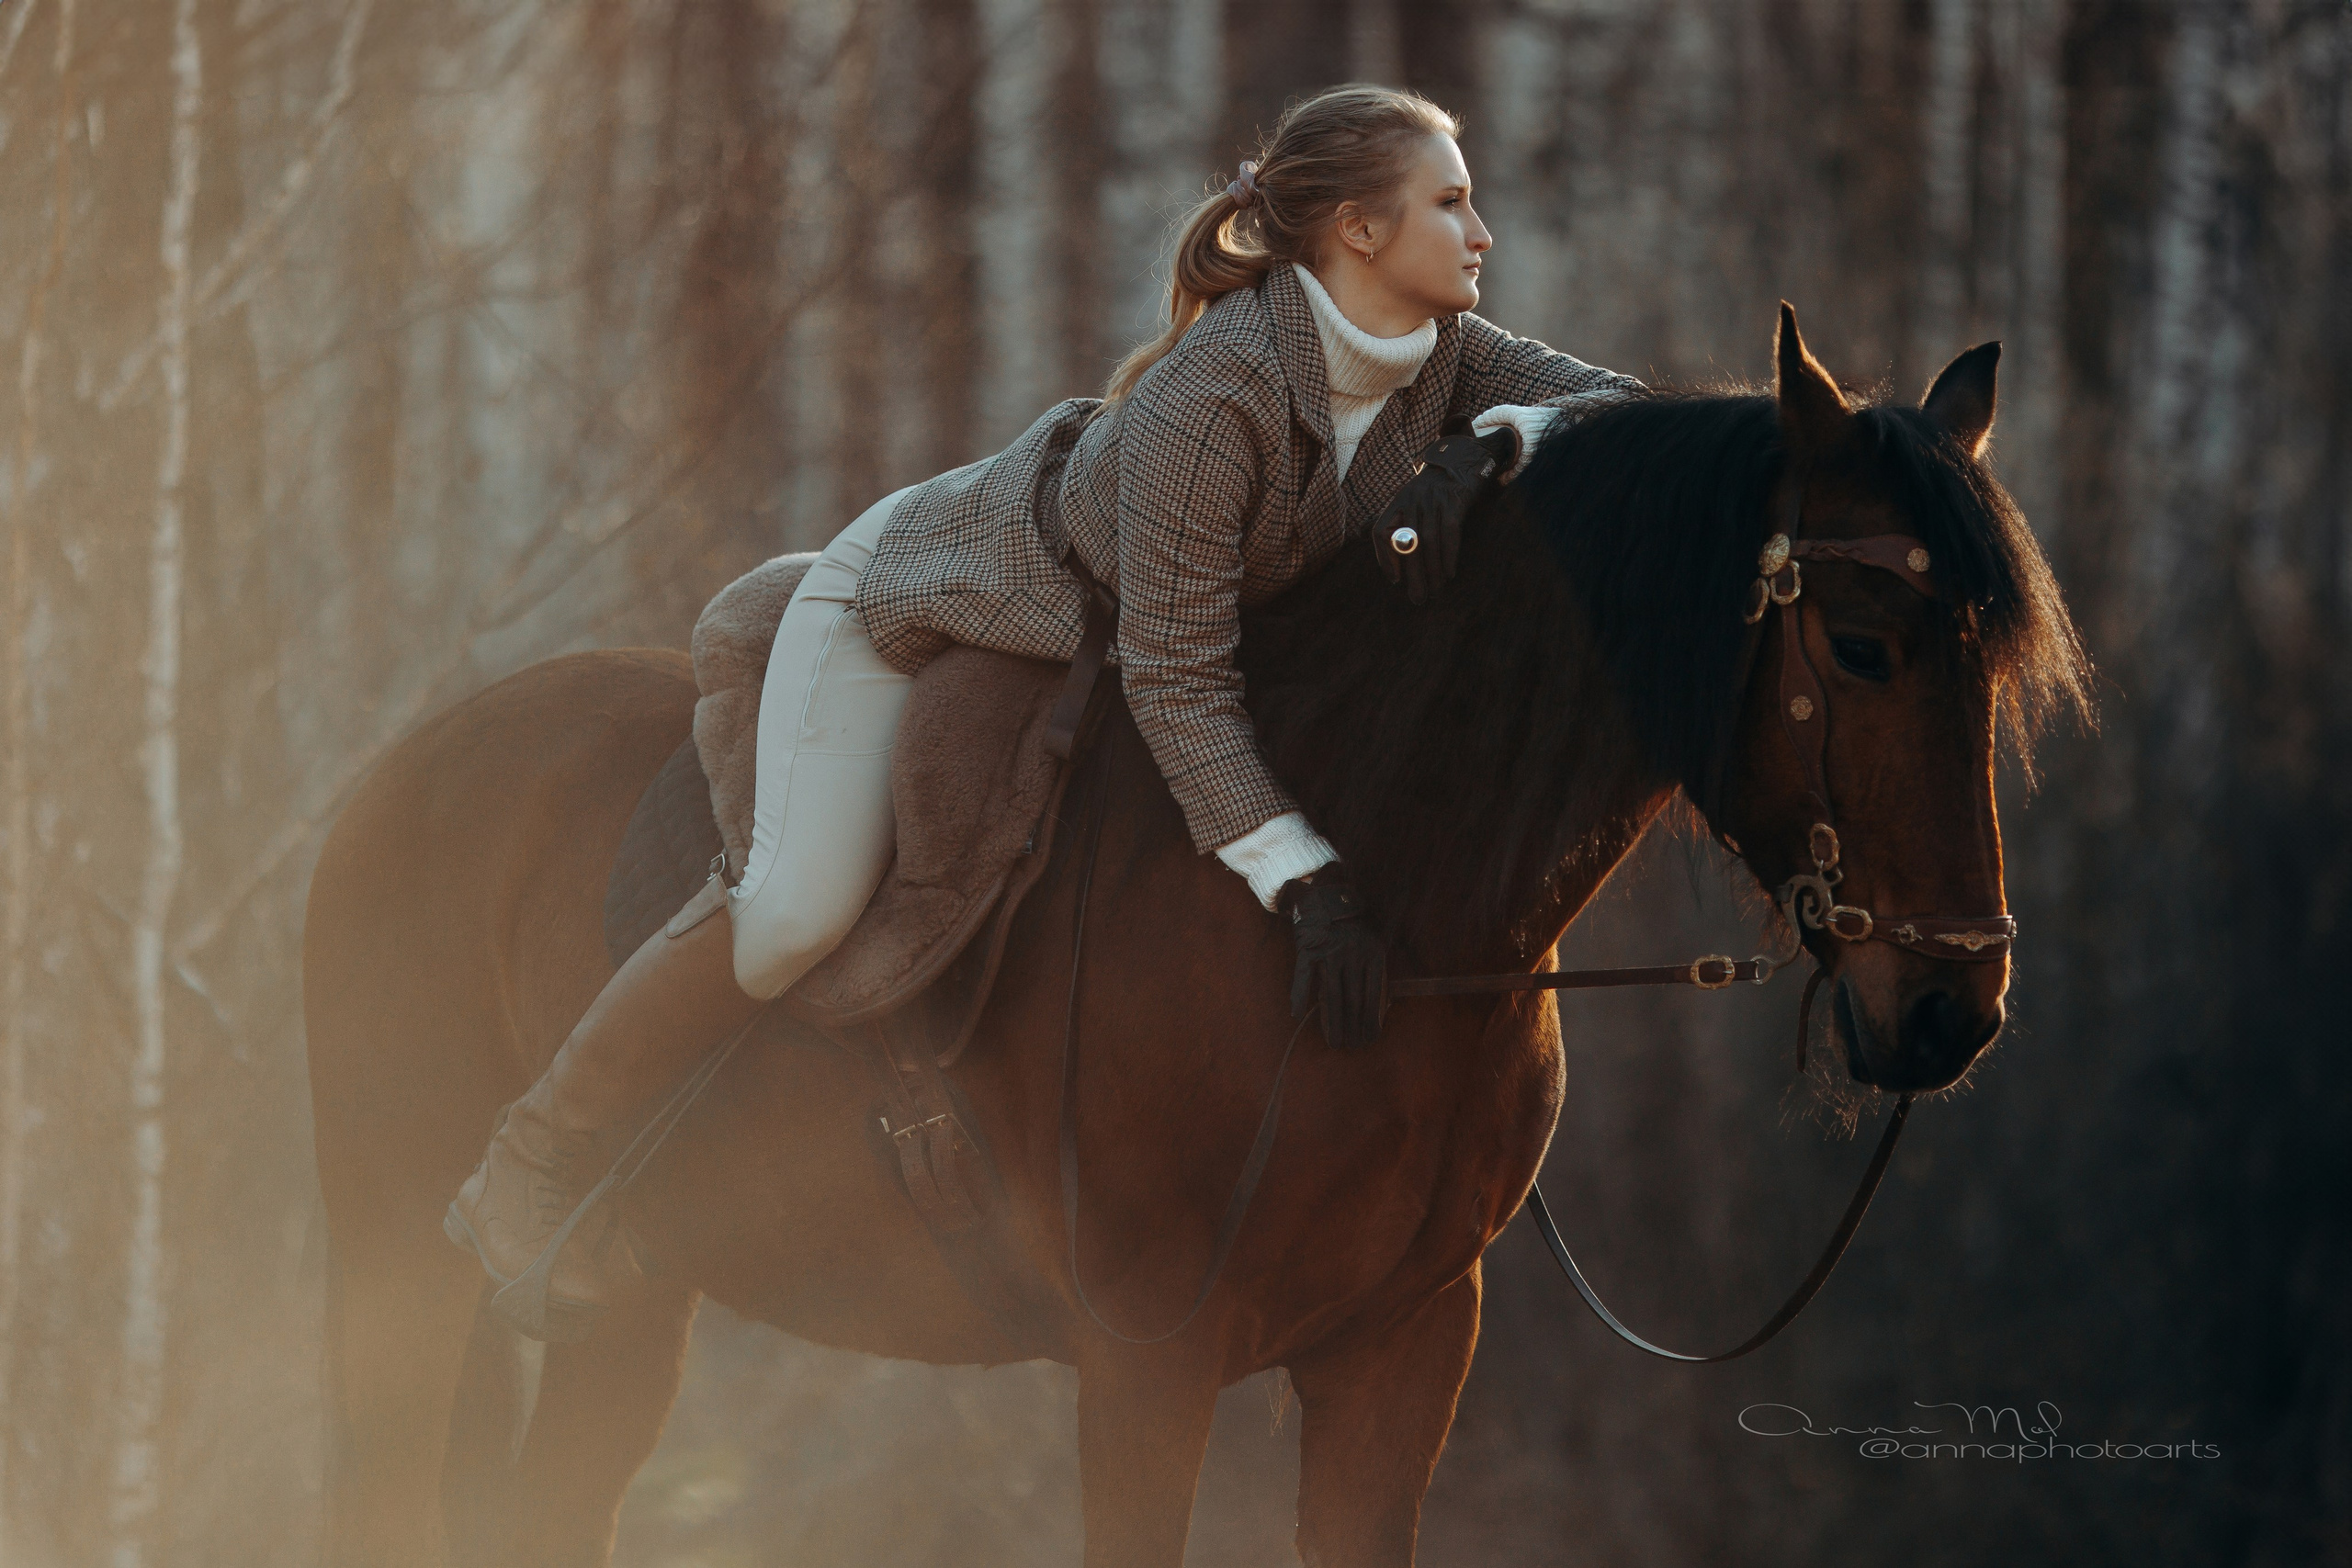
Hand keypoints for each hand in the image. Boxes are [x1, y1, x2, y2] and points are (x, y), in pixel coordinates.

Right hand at [1279, 863, 1387, 1049]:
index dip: (1371, 1019)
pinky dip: (1300, 996)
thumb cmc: (1354, 926)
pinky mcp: (1309, 949)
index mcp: (1373, 953)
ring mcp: (1330, 951)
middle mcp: (1353, 954)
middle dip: (1354, 1026)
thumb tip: (1381, 1008)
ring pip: (1332, 994)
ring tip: (1335, 1041)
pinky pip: (1304, 977)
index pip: (1373, 995)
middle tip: (1353, 1046)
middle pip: (1353, 999)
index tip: (1370, 1038)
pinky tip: (1298, 1013)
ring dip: (1334, 1021)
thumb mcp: (1372, 943)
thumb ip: (1376, 971)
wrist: (1328, 897)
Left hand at [1372, 417, 1518, 603]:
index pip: (1381, 532)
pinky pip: (1449, 532)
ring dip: (1431, 570)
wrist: (1466, 458)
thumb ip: (1407, 524)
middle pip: (1408, 543)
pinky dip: (1449, 555)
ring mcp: (1433, 499)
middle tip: (1417, 599)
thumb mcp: (1416, 500)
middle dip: (1413, 575)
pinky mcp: (1454, 500)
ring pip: (1428, 542)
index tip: (1394, 580)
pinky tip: (1449, 574)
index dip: (1385, 559)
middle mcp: (1412, 499)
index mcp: (1398, 501)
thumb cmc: (1439, 488)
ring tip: (1434, 592)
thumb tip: (1403, 565)